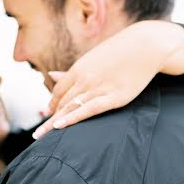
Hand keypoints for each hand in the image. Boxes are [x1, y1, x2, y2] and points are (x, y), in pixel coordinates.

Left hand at [32, 21, 183, 138]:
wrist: (145, 46)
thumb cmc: (117, 53)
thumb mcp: (91, 60)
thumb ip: (70, 72)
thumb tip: (50, 75)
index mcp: (78, 69)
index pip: (58, 91)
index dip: (52, 104)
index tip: (47, 115)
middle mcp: (84, 79)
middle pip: (61, 102)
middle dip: (49, 119)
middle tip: (38, 134)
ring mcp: (98, 88)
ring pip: (70, 108)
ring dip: (54, 122)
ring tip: (41, 136)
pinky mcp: (114, 97)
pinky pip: (88, 110)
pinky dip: (72, 118)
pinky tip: (59, 126)